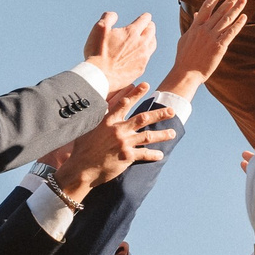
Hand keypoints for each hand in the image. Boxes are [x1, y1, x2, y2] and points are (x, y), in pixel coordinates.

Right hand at [53, 85, 172, 197]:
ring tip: (172, 133)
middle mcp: (118, 130)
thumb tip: (98, 113)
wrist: (81, 169)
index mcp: (108, 122)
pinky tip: (160, 155)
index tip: (146, 85)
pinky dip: (153, 154)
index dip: (136, 93)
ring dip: (162, 134)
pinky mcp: (126, 156)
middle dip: (159, 114)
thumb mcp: (87, 131)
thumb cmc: (81, 150)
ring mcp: (123, 143)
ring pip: (148, 136)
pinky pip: (144, 154)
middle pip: (143, 118)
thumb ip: (97, 122)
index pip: (124, 103)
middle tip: (171, 111)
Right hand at [82, 11, 158, 88]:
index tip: (145, 16)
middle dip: (150, 26)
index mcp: (132, 32)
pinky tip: (140, 53)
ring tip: (147, 38)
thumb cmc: (97, 51)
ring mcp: (143, 57)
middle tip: (148, 25)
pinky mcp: (140, 69)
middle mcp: (141, 44)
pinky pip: (147, 58)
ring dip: (151, 39)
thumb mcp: (99, 28)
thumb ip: (108, 18)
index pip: (145, 20)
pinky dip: (146, 52)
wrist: (100, 76)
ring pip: (152, 44)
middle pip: (152, 31)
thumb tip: (115, 15)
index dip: (145, 17)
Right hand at [159, 0, 248, 94]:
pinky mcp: (219, 47)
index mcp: (195, 27)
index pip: (206, 7)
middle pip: (219, 11)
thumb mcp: (185, 39)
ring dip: (236, 9)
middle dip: (230, 0)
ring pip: (226, 19)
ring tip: (243, 0)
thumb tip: (196, 14)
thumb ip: (193, 26)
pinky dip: (238, 24)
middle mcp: (204, 30)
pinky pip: (231, 32)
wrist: (186, 73)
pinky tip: (244, 17)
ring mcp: (211, 38)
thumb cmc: (184, 58)